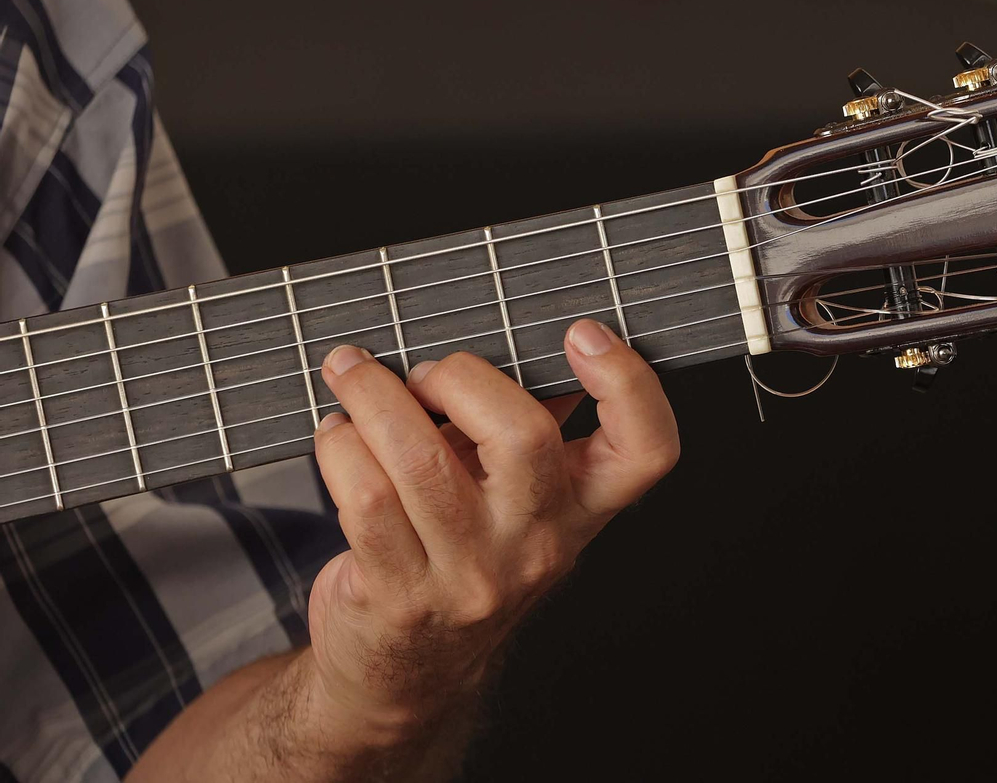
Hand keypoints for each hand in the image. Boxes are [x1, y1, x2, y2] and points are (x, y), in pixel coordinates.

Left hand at [306, 318, 678, 736]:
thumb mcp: (519, 501)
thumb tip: (507, 334)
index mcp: (583, 508)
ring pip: (421, 461)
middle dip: (458, 376)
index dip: (629, 384)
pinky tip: (338, 434)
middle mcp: (537, 545)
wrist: (406, 675)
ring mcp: (470, 575)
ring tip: (354, 377)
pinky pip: (365, 497)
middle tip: (423, 373)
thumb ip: (525, 424)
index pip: (647, 450)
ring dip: (374, 398)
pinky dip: (340, 445)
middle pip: (526, 436)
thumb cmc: (463, 558)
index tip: (583, 334)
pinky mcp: (399, 593)